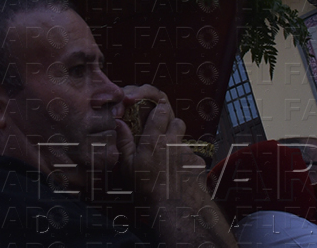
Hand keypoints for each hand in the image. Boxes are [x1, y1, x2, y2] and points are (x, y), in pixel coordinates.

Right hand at [115, 86, 204, 202]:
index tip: (156, 111)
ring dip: (178, 144)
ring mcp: (187, 153)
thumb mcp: (128, 166)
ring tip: (169, 158)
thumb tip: (119, 123)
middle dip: (171, 124)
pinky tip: (179, 173)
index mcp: (154, 139)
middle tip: (163, 135)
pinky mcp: (197, 164)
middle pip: (178, 121)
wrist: (172, 208)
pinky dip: (187, 162)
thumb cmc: (146, 189)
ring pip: (185, 139)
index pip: (161, 111)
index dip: (159, 109)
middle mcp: (173, 142)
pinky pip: (193, 157)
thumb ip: (124, 142)